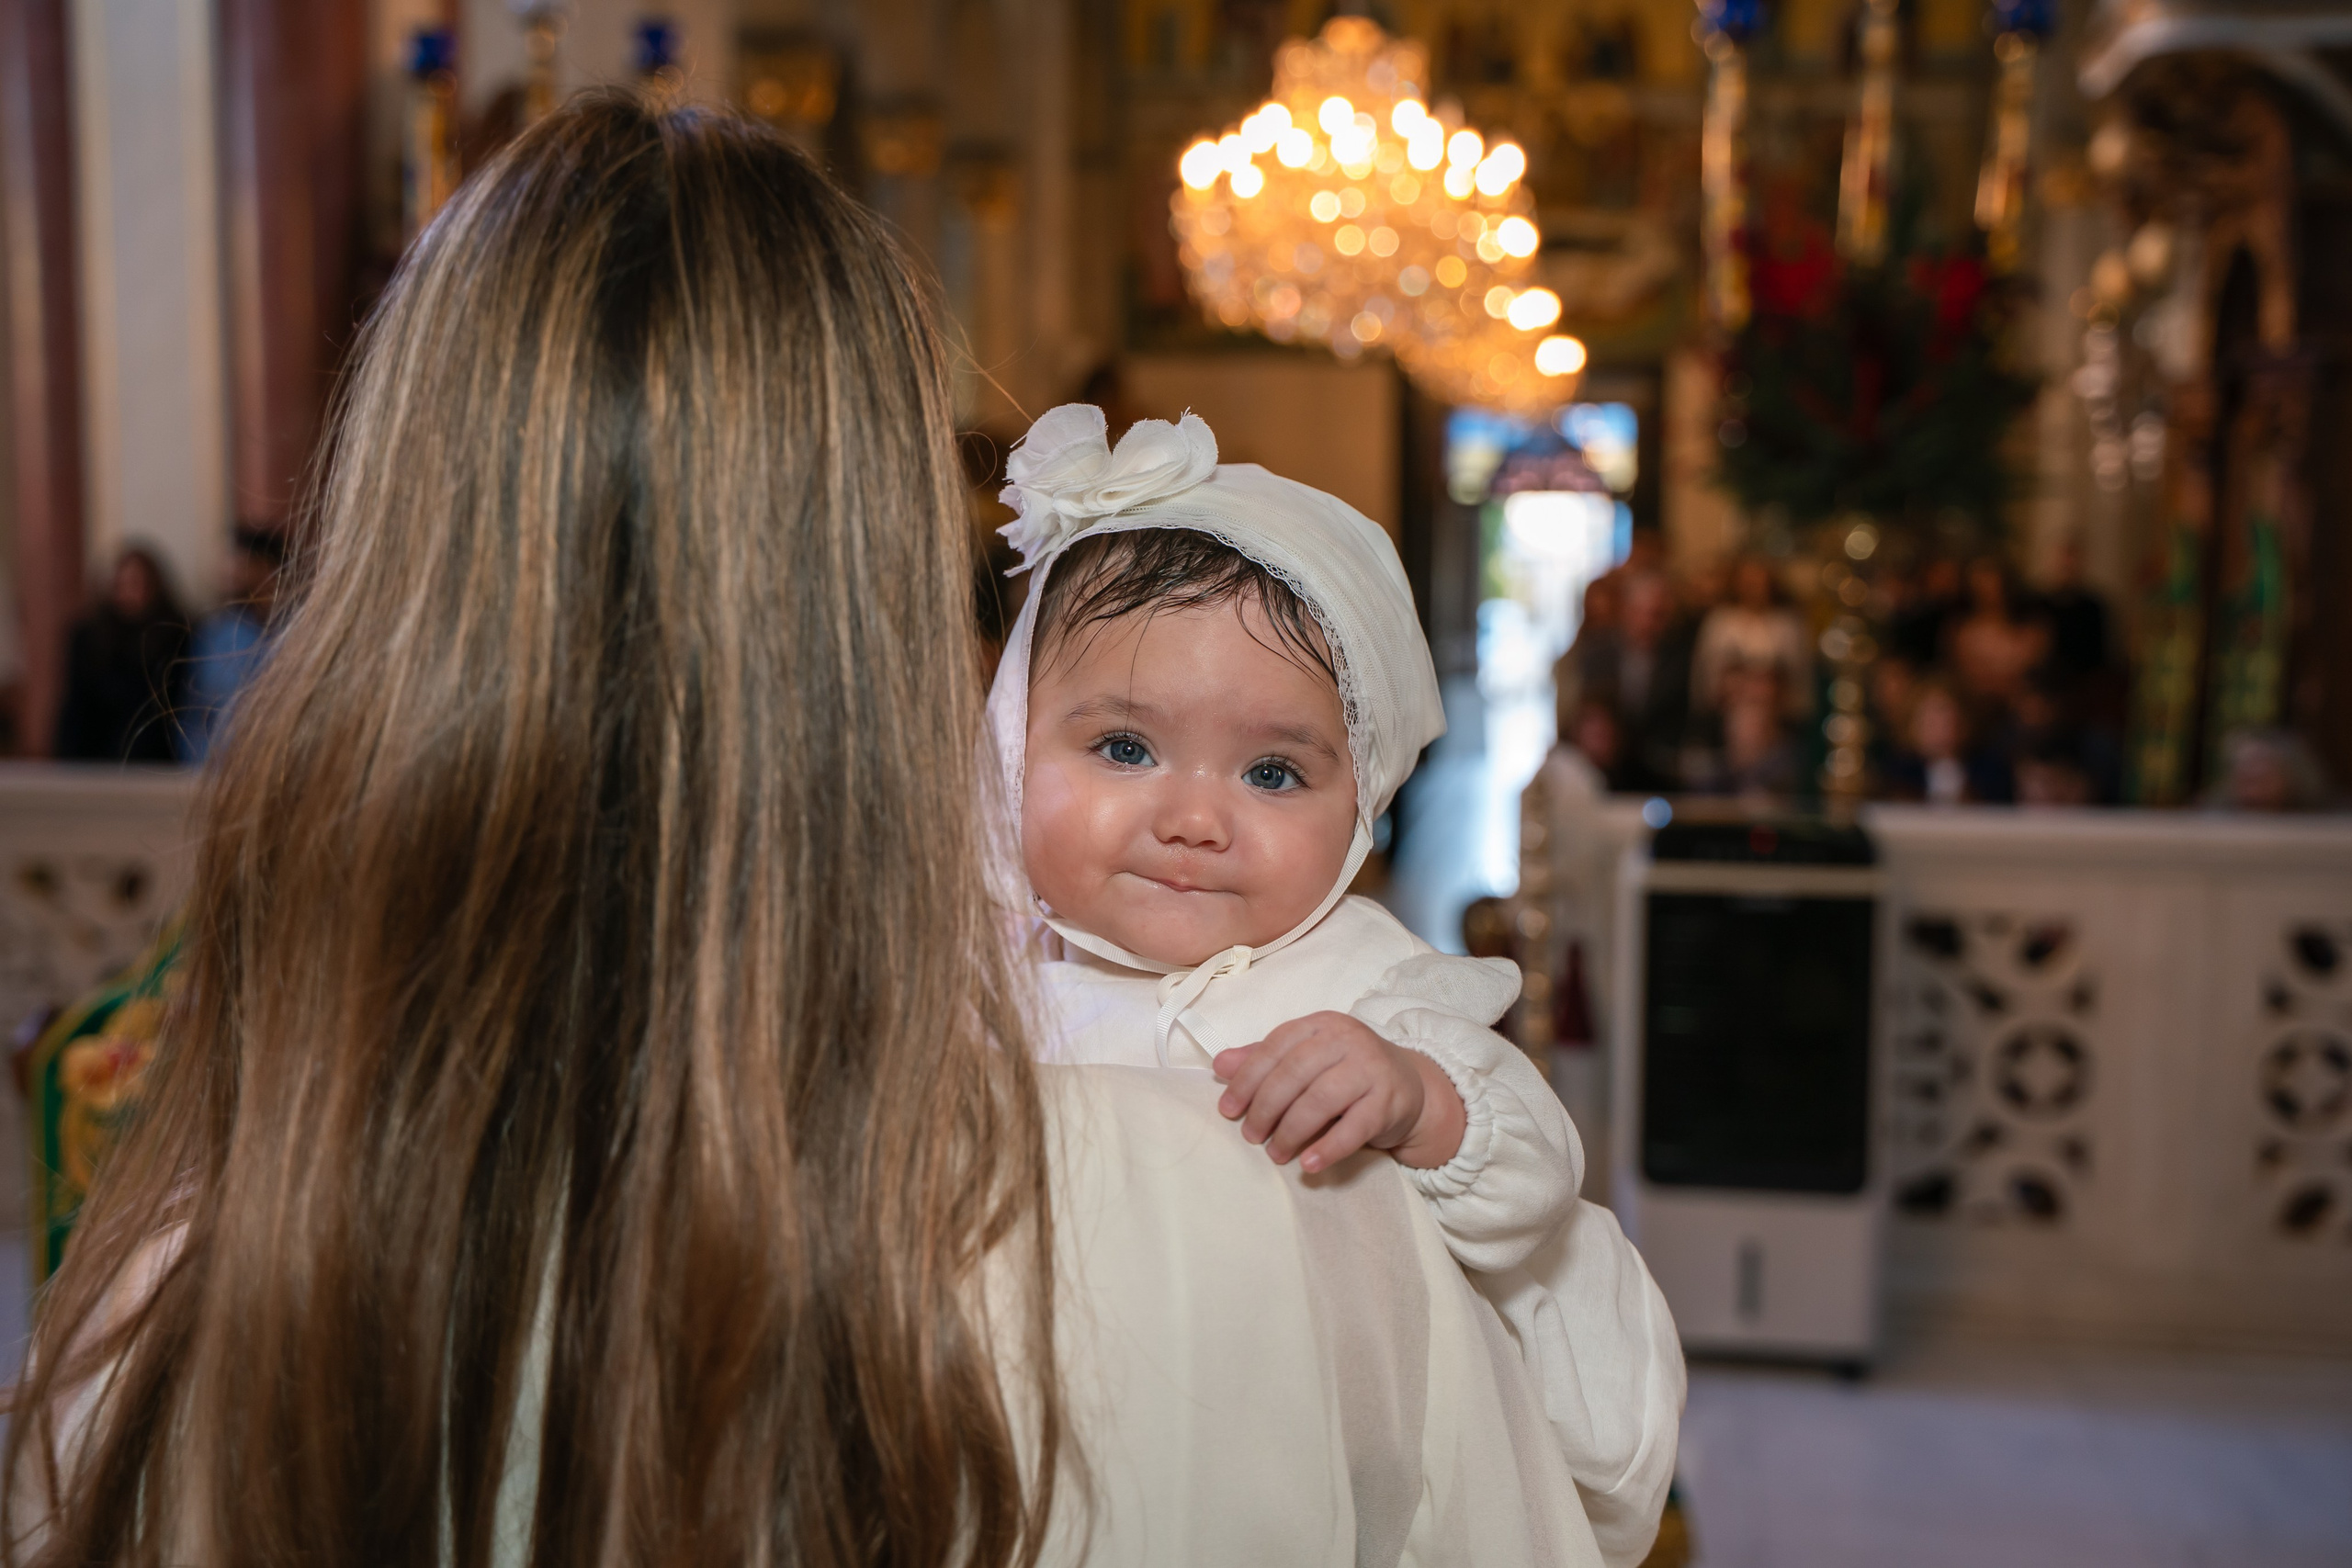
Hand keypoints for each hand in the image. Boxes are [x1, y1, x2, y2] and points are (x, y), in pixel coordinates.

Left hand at [1212, 1012, 1466, 1174]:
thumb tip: (1220, 1064)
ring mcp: (1371, 1069)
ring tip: (1276, 1153)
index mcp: (1321, 1025)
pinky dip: (1329, 1147)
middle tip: (1251, 1135)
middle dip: (1266, 1107)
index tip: (1227, 1110)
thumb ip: (1264, 1060)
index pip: (1276, 1047)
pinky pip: (1355, 1127)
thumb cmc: (1347, 1073)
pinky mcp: (1389, 1101)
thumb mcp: (1307, 1060)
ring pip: (1322, 1099)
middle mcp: (1347, 1040)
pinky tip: (1308, 1164)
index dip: (1247, 1079)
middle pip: (1295, 1073)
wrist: (1410, 1087)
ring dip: (1292, 1130)